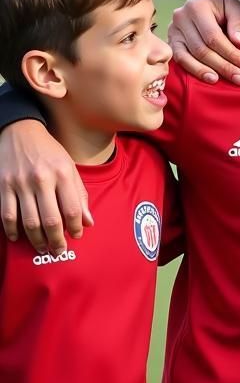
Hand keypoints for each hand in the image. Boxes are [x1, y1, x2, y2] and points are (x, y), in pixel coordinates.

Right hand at [0, 119, 89, 252]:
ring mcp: (21, 183)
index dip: (76, 227)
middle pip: (51, 219)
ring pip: (29, 221)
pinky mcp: (3, 186)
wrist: (20, 132)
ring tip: (44, 248)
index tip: (77, 235)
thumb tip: (88, 222)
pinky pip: (7, 214)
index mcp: (63, 173)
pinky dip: (13, 230)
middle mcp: (42, 179)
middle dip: (57, 240)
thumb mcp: (70, 167)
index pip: (73, 208)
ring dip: (37, 240)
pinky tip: (19, 238)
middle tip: (60, 250)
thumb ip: (80, 194)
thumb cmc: (49, 152)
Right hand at [168, 0, 239, 84]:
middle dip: (223, 66)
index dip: (231, 53)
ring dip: (207, 71)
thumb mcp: (235, 8)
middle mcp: (181, 17)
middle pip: (202, 49)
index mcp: (197, 6)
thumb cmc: (224, 9)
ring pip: (189, 56)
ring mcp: (173, 30)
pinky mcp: (170, 41)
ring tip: (222, 81)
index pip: (214, 37)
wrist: (208, 7)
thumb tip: (238, 41)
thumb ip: (238, 22)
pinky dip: (193, 70)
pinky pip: (179, 59)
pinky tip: (208, 78)